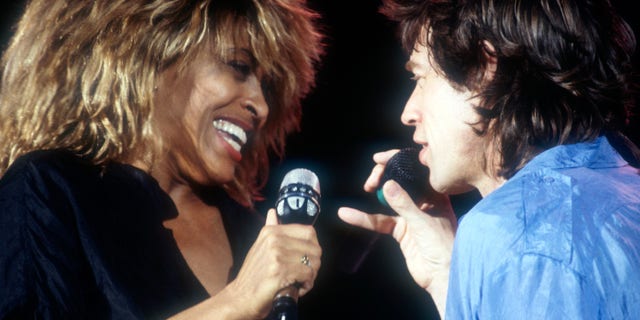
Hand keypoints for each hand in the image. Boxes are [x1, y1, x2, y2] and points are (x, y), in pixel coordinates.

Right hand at [221, 209, 320, 318]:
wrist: (241, 297)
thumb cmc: (253, 275)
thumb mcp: (260, 247)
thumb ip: (271, 229)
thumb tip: (273, 213)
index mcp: (271, 232)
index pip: (309, 232)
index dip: (313, 247)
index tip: (308, 259)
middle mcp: (274, 240)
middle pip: (314, 248)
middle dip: (314, 264)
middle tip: (305, 274)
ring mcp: (276, 254)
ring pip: (313, 262)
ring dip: (311, 276)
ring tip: (301, 281)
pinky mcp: (280, 271)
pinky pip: (307, 274)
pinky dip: (307, 284)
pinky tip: (298, 288)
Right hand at [338, 149, 456, 289]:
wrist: (443, 276)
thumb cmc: (443, 247)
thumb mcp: (424, 222)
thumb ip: (404, 204)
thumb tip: (386, 184)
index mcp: (435, 195)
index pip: (415, 171)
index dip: (398, 161)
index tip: (380, 158)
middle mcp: (423, 202)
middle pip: (400, 182)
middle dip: (384, 175)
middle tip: (372, 178)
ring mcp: (411, 216)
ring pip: (388, 199)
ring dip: (375, 193)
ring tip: (365, 187)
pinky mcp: (400, 231)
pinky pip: (379, 221)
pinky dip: (364, 218)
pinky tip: (348, 214)